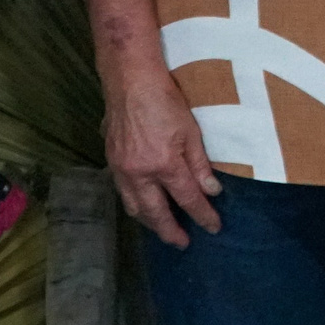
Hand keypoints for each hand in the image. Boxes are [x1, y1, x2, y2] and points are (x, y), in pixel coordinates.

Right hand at [104, 60, 220, 247]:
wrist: (130, 81)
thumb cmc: (165, 100)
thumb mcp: (191, 131)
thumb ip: (200, 165)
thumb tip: (212, 192)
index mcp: (163, 165)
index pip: (187, 199)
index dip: (202, 216)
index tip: (213, 228)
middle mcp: (139, 174)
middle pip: (156, 213)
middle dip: (170, 231)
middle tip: (183, 243)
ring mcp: (121, 170)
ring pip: (135, 207)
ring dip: (150, 222)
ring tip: (163, 228)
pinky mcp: (111, 161)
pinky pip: (123, 193)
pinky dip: (136, 204)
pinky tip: (143, 204)